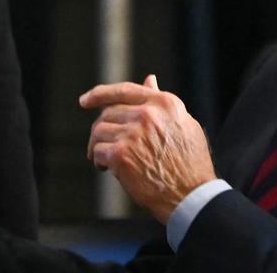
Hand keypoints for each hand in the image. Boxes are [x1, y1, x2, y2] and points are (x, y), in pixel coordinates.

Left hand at [80, 74, 215, 223]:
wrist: (192, 196)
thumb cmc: (190, 162)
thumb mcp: (183, 123)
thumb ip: (161, 101)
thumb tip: (149, 79)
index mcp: (163, 103)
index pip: (124, 90)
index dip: (100, 94)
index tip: (85, 100)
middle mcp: (147, 114)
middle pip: (108, 113)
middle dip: (102, 128)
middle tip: (102, 143)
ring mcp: (133, 134)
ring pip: (99, 131)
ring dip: (98, 145)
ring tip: (103, 158)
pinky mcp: (121, 155)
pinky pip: (98, 151)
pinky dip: (99, 160)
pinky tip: (106, 168)